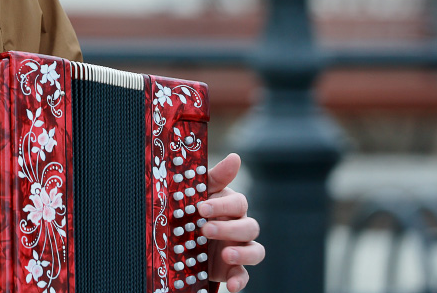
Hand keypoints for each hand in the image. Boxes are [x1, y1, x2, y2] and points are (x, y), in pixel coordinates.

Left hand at [198, 153, 264, 291]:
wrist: (180, 239)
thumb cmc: (193, 209)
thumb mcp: (199, 192)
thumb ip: (216, 177)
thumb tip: (236, 156)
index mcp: (231, 207)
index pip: (239, 203)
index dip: (222, 205)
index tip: (201, 208)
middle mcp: (239, 226)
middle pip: (249, 226)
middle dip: (228, 228)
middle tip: (205, 230)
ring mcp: (239, 248)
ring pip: (255, 250)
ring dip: (242, 252)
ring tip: (226, 254)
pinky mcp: (233, 269)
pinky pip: (244, 275)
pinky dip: (241, 281)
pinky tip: (232, 286)